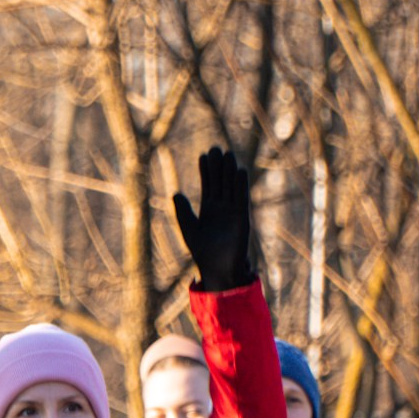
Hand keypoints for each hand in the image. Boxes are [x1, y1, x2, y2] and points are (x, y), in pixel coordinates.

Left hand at [173, 147, 255, 293]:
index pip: (208, 185)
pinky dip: (240, 185)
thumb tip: (176, 194)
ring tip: (227, 154)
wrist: (217, 268)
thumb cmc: (202, 252)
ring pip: (231, 187)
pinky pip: (241, 198)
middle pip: (220, 182)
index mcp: (209, 210)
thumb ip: (183, 212)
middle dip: (218, 167)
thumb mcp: (189, 229)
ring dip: (229, 171)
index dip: (206, 171)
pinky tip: (240, 171)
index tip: (203, 155)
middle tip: (215, 149)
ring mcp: (232, 212)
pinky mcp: (242, 218)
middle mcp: (222, 208)